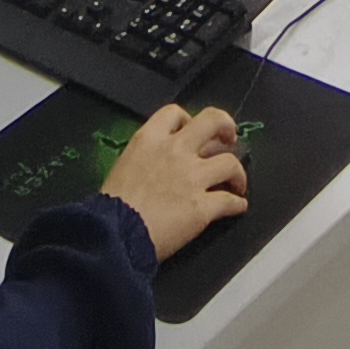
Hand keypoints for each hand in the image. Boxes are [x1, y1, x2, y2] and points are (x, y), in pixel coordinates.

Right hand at [100, 103, 250, 261]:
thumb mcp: (123, 166)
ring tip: (236, 182)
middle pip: (213, 122)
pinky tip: (237, 206)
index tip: (192, 130)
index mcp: (150, 140)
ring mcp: (192, 178)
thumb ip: (145, 158)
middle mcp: (175, 152)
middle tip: (230, 138)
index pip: (175, 113)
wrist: (115, 235)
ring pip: (230, 163)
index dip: (188, 120)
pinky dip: (237, 204)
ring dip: (237, 173)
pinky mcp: (202, 208)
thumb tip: (158, 165)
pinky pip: (230, 201)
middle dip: (226, 127)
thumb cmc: (112, 206)